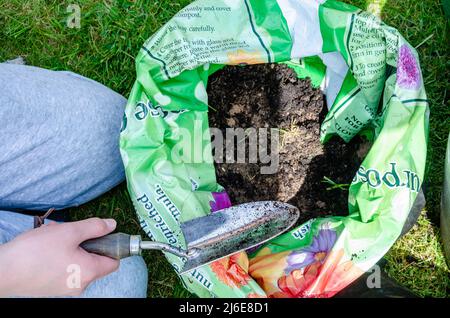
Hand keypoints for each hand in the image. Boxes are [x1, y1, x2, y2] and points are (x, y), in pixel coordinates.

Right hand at [0, 217, 118, 296]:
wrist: (2, 273)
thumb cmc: (36, 252)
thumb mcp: (70, 231)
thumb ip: (94, 227)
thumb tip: (112, 224)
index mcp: (89, 272)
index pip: (114, 261)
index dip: (111, 245)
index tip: (100, 233)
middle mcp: (80, 285)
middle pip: (94, 260)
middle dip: (84, 241)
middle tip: (69, 231)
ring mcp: (64, 288)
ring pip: (76, 261)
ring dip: (69, 245)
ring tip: (52, 235)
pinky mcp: (50, 288)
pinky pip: (63, 268)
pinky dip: (59, 255)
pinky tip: (44, 245)